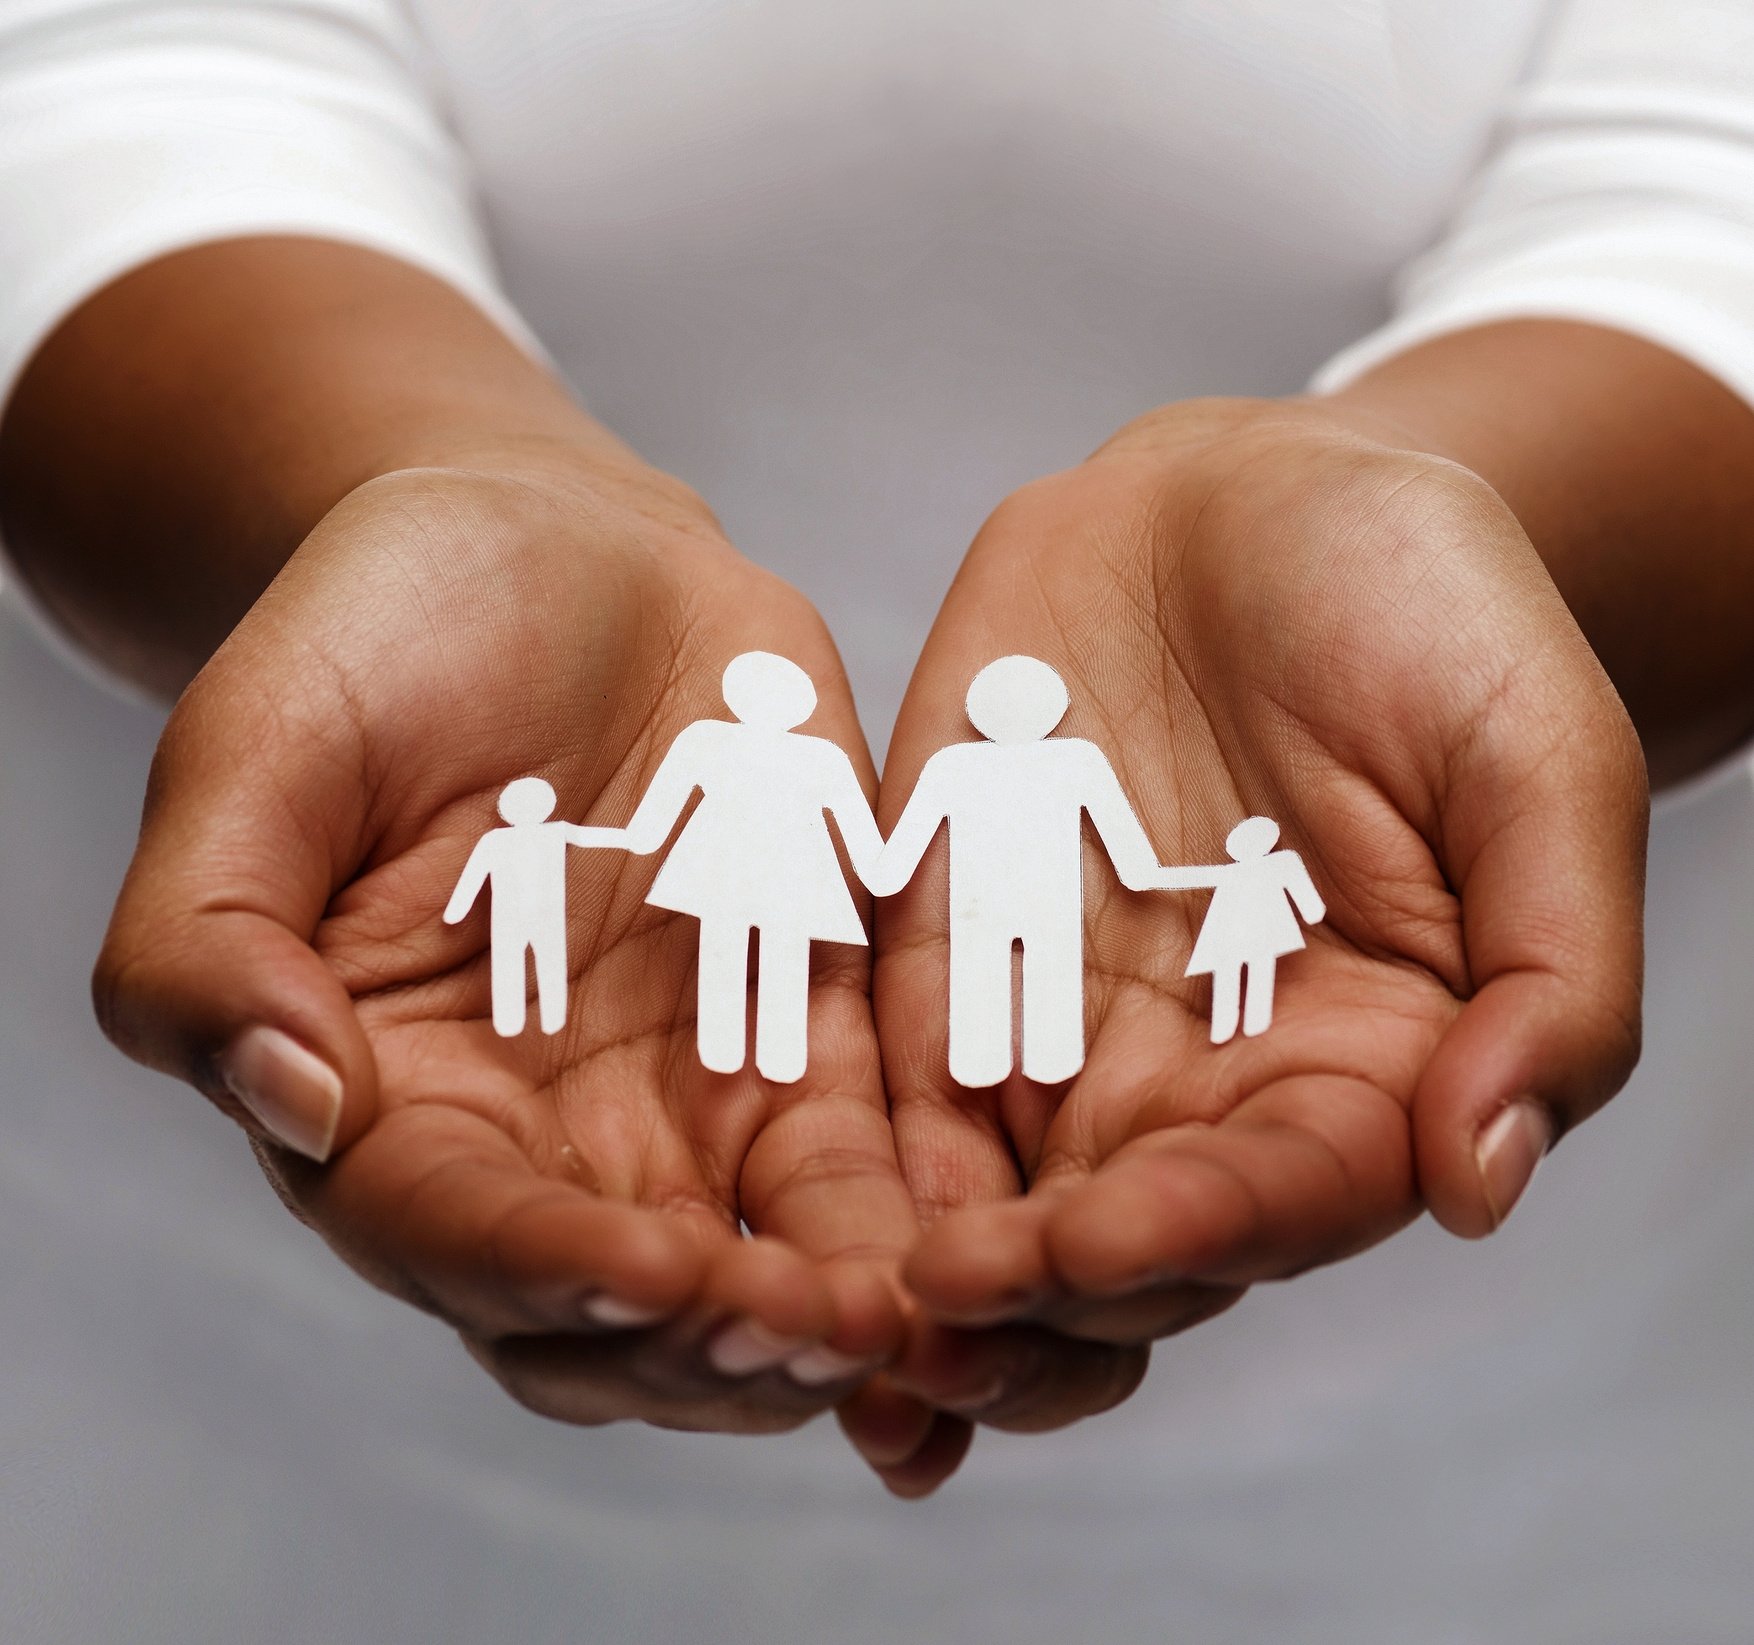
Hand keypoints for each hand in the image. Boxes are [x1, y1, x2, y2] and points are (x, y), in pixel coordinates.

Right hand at [94, 440, 945, 1444]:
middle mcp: (537, 1131)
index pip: (452, 1236)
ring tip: (902, 1310)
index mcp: (387, 1095)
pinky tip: (979, 1239)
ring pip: (755, 1268)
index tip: (649, 1267)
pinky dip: (912, 1216)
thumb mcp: (254, 753)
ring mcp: (683, 1091)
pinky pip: (866, 1152)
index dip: (546, 1270)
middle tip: (807, 1326)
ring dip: (825, 1313)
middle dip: (709, 1340)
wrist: (552, 550)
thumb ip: (210, 937)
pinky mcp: (807, 1030)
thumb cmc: (379, 639)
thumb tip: (293, 1102)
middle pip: (616, 1311)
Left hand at [874, 396, 1646, 1417]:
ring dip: (911, 1272)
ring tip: (824, 1309)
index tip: (1089, 1245)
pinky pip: (884, 1072)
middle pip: (1118, 1247)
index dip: (1189, 1235)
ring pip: (987, 1201)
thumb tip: (1478, 1183)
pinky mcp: (948, 955)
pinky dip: (838, 1156)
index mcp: (1364, 1065)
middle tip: (928, 1311)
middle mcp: (1206, 1079)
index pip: (1280, 1199)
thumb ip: (1548, 974)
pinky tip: (771, 1213)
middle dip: (1024, 1298)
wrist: (1253, 501)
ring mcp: (1065, 1024)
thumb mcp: (1537, 762)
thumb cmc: (1426, 614)